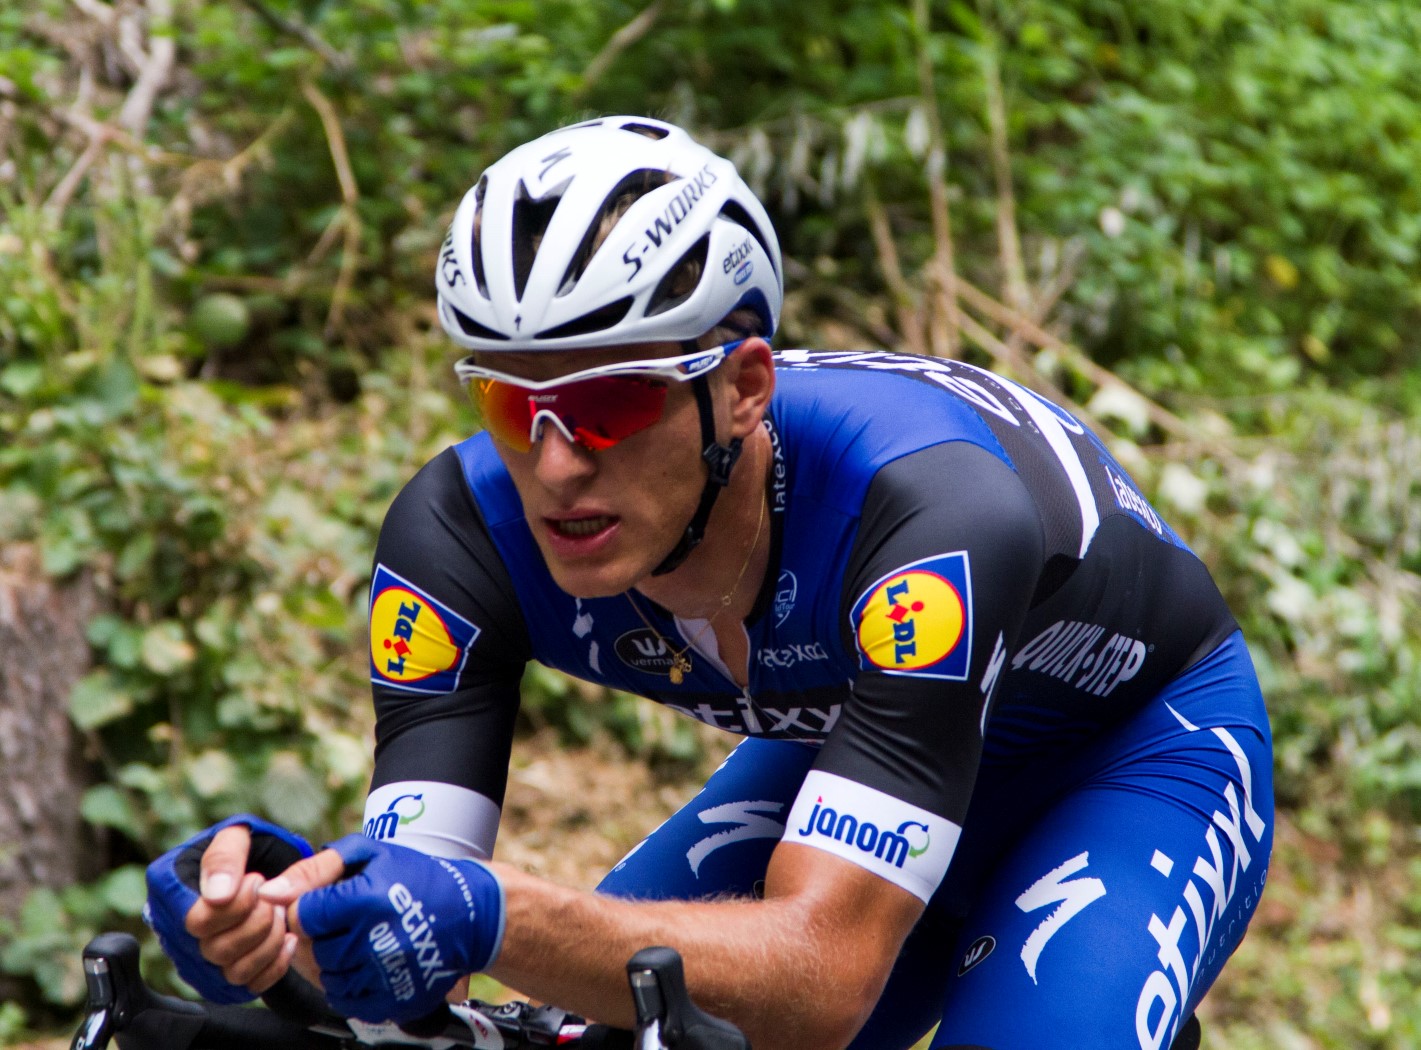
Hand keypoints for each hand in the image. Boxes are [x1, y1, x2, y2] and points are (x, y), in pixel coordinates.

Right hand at [144, 814, 313, 1002]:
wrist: (267, 866)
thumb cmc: (248, 848)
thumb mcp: (238, 834)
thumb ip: (226, 857)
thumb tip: (217, 896)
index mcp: (167, 888)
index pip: (196, 921)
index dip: (235, 905)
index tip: (256, 880)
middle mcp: (174, 929)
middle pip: (216, 949)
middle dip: (258, 919)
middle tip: (271, 894)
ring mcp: (196, 958)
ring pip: (234, 971)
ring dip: (269, 940)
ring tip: (278, 911)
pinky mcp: (221, 978)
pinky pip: (249, 986)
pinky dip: (276, 962)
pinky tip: (286, 936)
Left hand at [259, 835, 503, 1023]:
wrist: (469, 913)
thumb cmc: (414, 876)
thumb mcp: (368, 855)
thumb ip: (313, 870)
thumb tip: (268, 894)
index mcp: (366, 901)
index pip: (302, 916)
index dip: (311, 908)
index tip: (331, 903)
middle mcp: (376, 942)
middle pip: (314, 949)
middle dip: (325, 935)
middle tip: (352, 921)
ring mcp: (387, 976)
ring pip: (328, 977)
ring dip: (337, 961)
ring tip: (364, 940)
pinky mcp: (395, 1000)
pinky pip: (347, 1002)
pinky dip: (351, 984)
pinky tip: (370, 963)